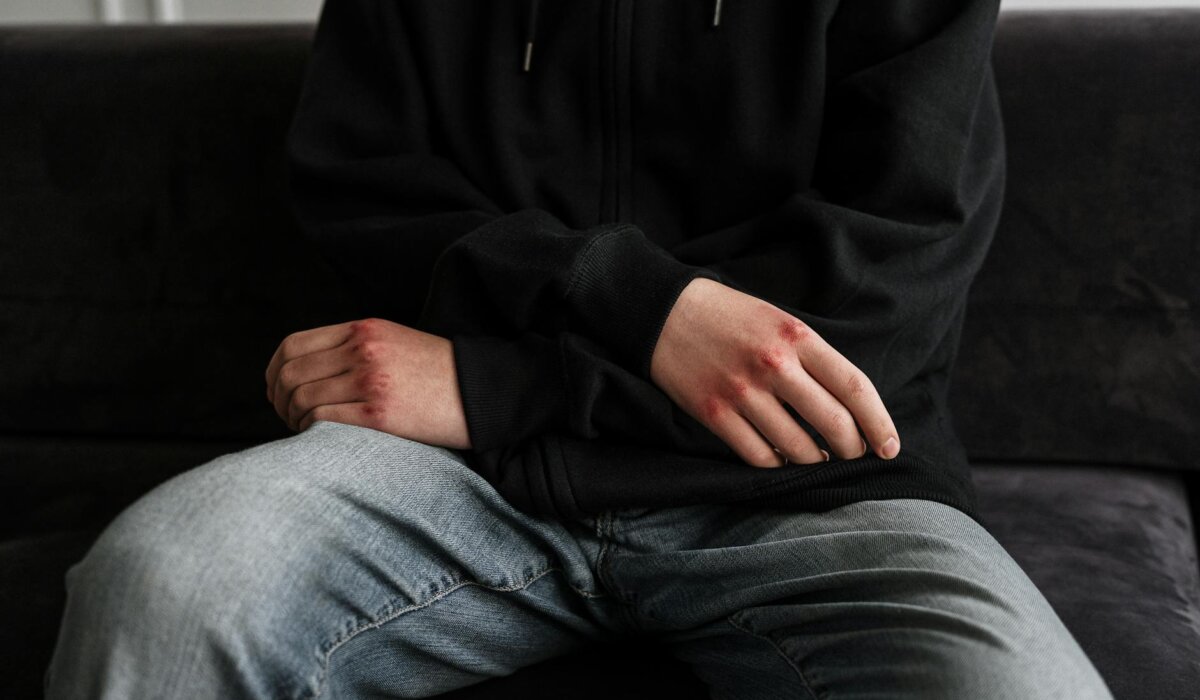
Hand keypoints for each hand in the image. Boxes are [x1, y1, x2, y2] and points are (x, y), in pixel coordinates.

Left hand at [264, 318, 470, 448]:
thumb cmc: (439, 374)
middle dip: (279, 400)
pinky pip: (323, 421)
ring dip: (293, 419)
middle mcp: (363, 350)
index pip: (293, 345)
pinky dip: (310, 432)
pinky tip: (319, 439)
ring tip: (303, 430)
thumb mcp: (395, 342)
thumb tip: (310, 371)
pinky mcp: (380, 413)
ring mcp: (370, 380)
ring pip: (302, 399)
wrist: (482, 392)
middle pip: (291, 373)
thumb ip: (355, 348)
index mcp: (363, 330)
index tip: (276, 390)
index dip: (274, 371)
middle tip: (286, 416)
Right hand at [650, 278, 899, 467]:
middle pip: (834, 423)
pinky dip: (777, 463)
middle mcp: (774, 365)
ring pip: (798, 448)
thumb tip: (848, 406)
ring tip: (816, 457)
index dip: (879, 423)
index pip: (855, 387)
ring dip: (815, 460)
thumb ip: (813, 358)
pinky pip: (759, 456)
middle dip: (852, 448)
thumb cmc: (730, 317)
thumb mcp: (780, 321)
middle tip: (853, 454)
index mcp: (797, 337)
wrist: (663, 313)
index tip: (889, 447)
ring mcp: (742, 392)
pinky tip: (781, 456)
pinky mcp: (714, 413)